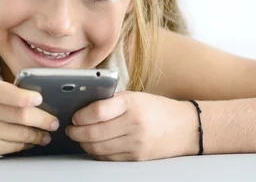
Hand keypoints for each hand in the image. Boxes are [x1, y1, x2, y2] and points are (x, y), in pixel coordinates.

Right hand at [0, 77, 59, 158]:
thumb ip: (6, 92)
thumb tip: (38, 100)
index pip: (4, 93)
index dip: (23, 97)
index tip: (38, 99)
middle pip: (19, 116)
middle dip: (42, 120)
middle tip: (54, 121)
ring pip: (21, 134)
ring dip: (38, 134)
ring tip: (47, 132)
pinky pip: (14, 146)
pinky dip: (27, 143)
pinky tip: (32, 140)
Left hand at [65, 91, 199, 160]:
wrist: (186, 127)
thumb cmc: (156, 109)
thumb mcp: (134, 97)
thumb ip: (110, 101)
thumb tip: (82, 107)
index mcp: (131, 104)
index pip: (97, 111)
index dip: (81, 116)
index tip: (74, 116)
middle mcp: (133, 124)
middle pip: (94, 133)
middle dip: (76, 133)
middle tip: (70, 129)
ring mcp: (136, 143)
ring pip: (98, 148)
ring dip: (83, 144)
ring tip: (79, 137)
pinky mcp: (137, 157)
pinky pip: (109, 158)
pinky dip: (96, 153)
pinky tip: (93, 146)